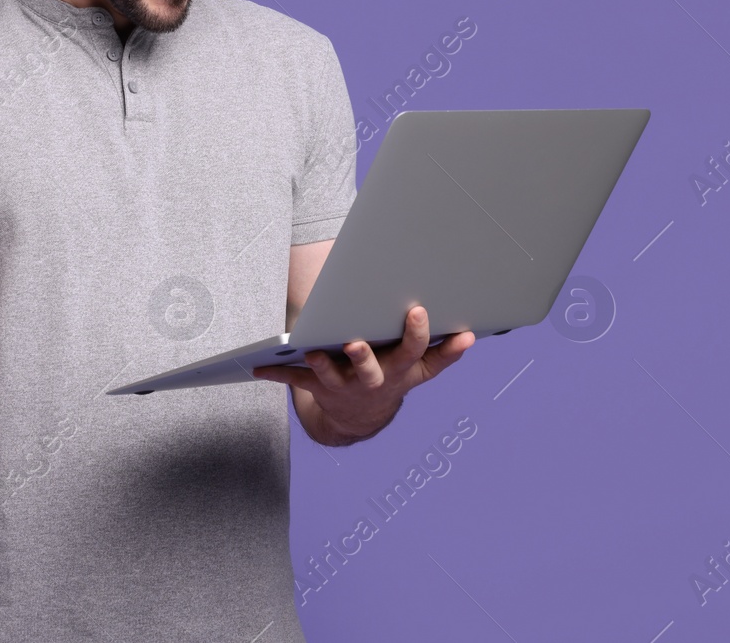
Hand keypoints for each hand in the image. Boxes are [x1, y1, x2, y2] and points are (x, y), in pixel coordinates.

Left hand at [252, 306, 474, 443]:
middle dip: (364, 356)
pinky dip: (276, 372)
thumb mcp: (420, 370)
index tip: (419, 311)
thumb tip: (473, 334)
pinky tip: (257, 364)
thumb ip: (445, 353)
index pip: (417, 353)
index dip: (419, 335)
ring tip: (310, 352)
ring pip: (332, 376)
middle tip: (356, 341)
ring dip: (320, 365)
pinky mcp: (319, 388)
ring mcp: (345, 387)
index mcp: (401, 370)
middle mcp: (374, 380)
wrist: (360, 418)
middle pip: (372, 369)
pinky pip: (295, 379)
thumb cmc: (393, 376)